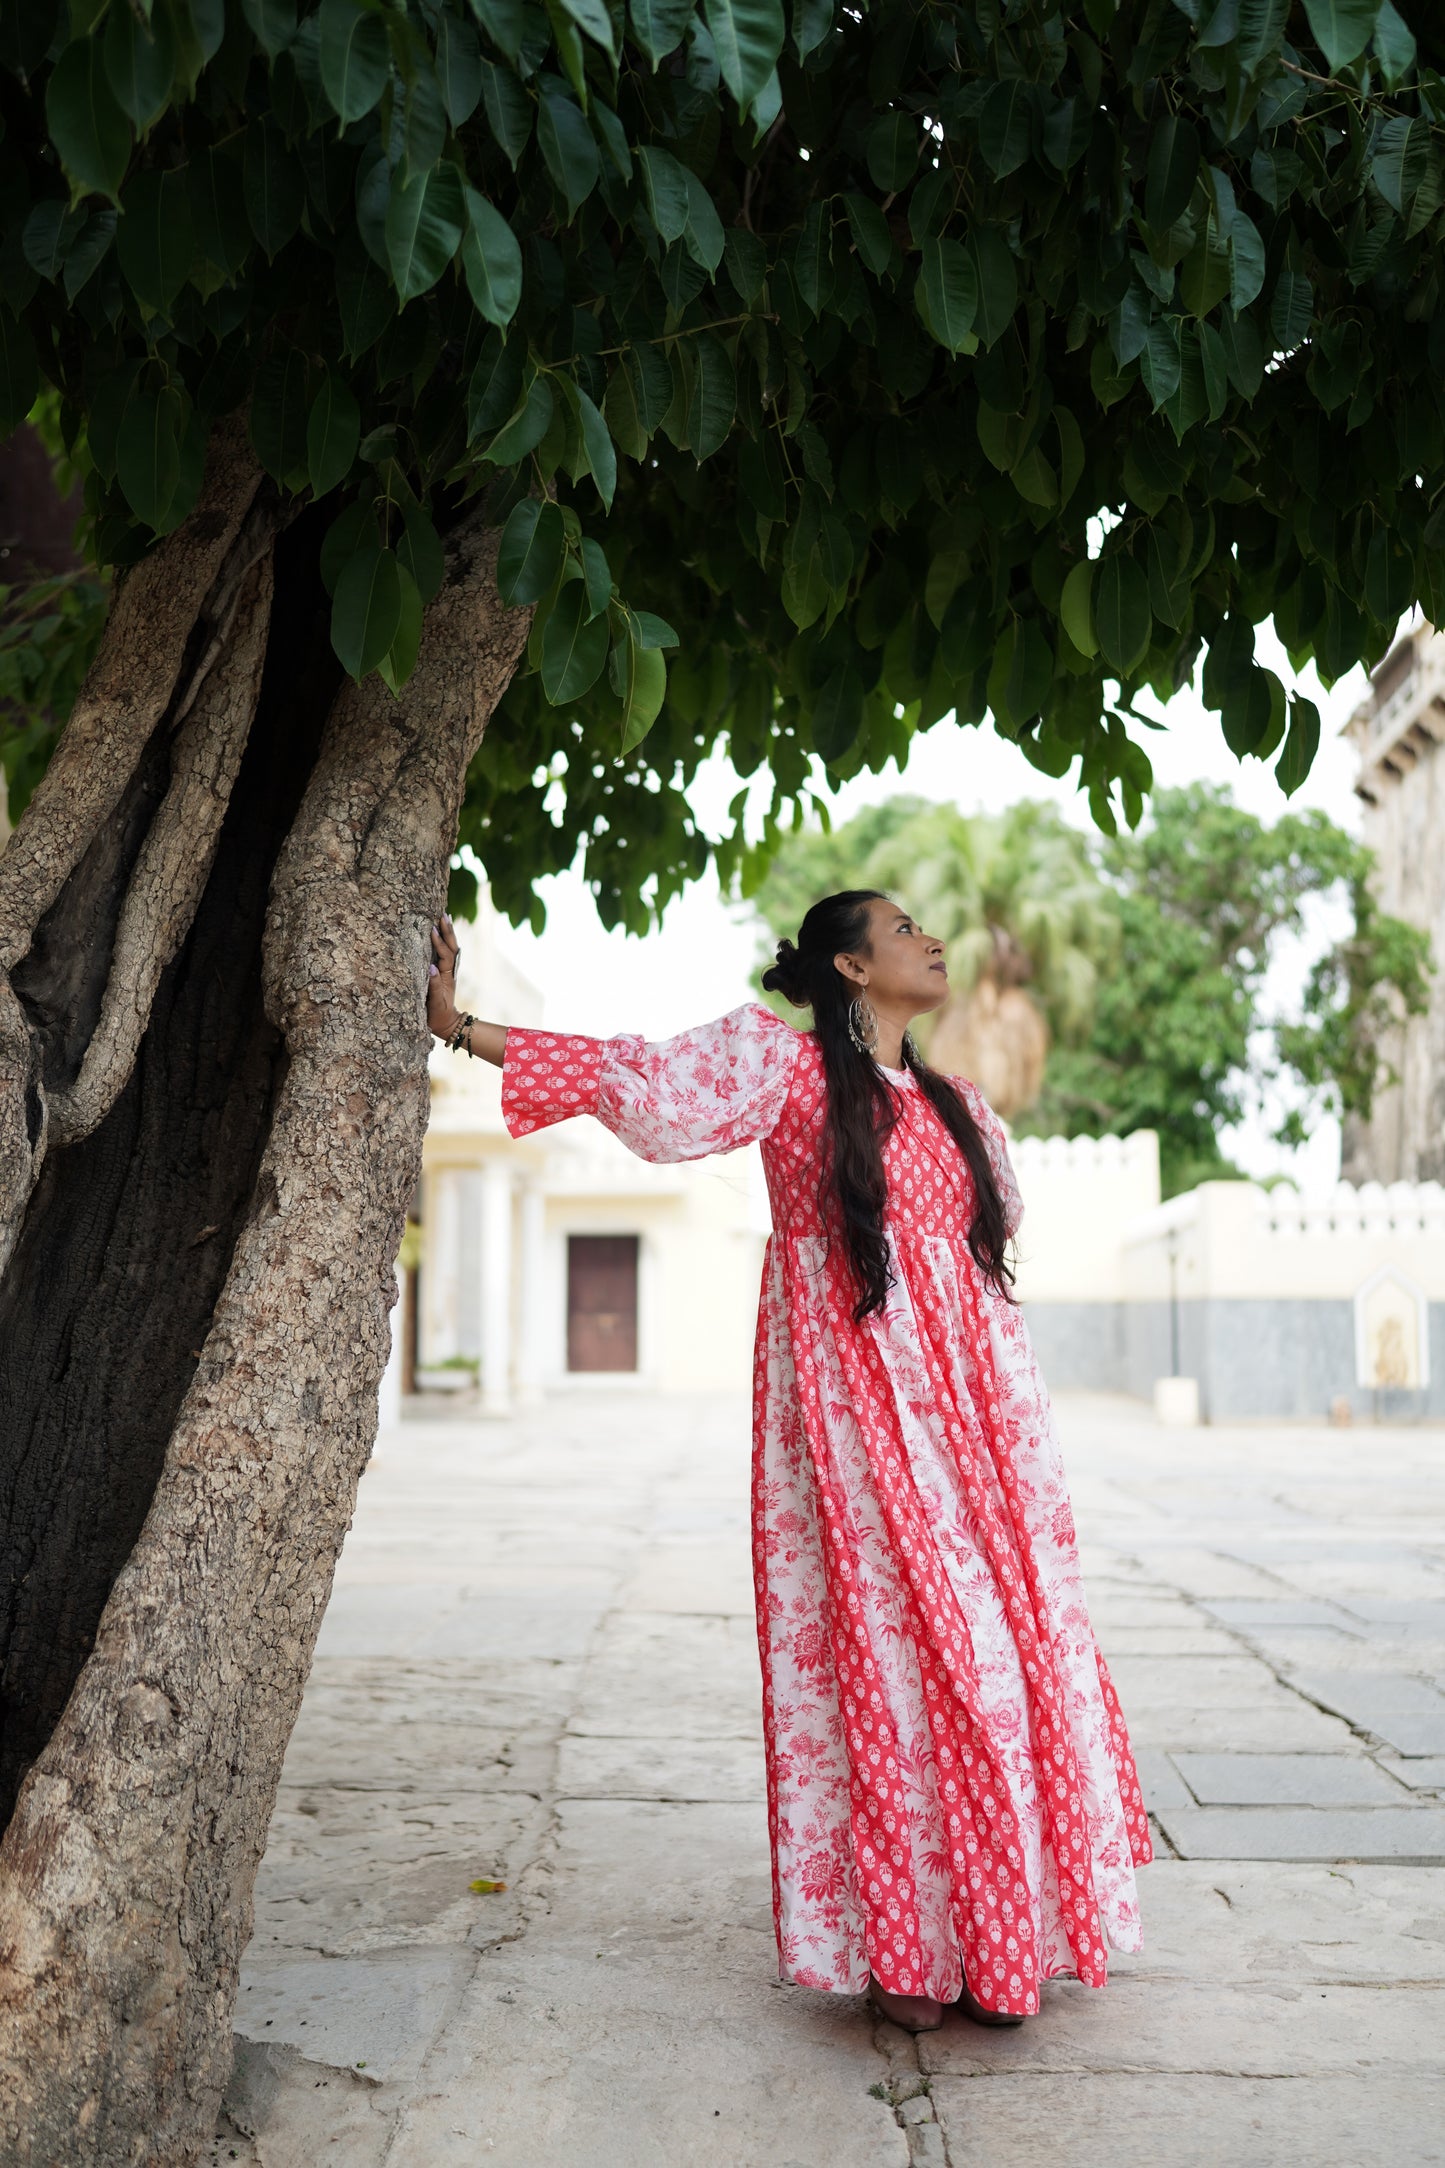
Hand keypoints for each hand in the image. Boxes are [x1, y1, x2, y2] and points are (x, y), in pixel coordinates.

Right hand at [427, 916, 460, 1039]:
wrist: (445, 1023)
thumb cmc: (438, 1013)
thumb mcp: (435, 1002)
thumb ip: (434, 985)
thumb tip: (431, 967)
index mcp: (447, 976)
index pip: (444, 955)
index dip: (439, 943)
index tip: (433, 929)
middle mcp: (448, 970)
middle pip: (451, 947)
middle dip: (447, 931)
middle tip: (443, 915)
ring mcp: (446, 970)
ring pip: (449, 948)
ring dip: (447, 933)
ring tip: (444, 917)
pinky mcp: (442, 972)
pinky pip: (444, 952)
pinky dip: (444, 941)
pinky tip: (440, 932)